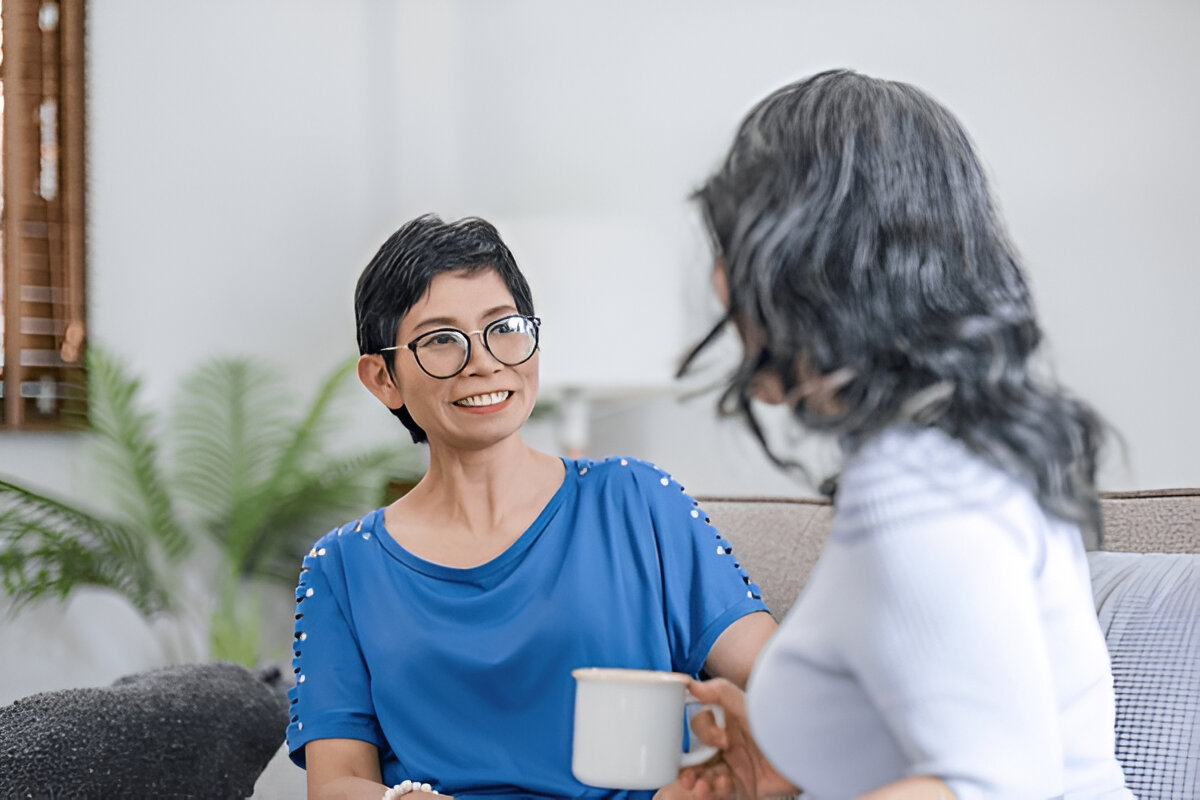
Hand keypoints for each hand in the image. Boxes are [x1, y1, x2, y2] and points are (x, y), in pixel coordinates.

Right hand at [654, 678, 796, 799]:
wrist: (800, 753)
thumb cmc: (773, 725)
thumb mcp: (744, 704)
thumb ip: (716, 691)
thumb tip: (688, 684)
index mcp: (725, 724)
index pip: (700, 730)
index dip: (704, 735)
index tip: (720, 739)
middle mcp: (727, 747)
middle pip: (696, 759)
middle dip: (688, 769)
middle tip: (689, 776)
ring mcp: (734, 768)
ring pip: (705, 779)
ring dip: (699, 783)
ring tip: (702, 785)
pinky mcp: (743, 787)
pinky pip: (720, 794)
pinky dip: (714, 793)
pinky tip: (722, 786)